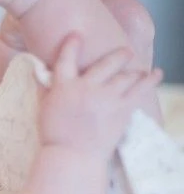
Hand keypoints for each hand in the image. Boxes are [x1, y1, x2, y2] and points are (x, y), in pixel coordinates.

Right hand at [39, 34, 162, 157]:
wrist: (71, 157)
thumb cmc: (54, 137)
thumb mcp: (43, 110)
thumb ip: (45, 89)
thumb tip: (38, 73)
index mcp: (64, 87)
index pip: (67, 58)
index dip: (72, 44)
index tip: (77, 36)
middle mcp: (87, 87)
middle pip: (107, 61)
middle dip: (118, 55)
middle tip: (123, 52)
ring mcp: (107, 97)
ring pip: (126, 74)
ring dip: (132, 71)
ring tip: (136, 70)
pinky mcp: (122, 109)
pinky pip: (141, 88)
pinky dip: (151, 79)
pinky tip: (156, 73)